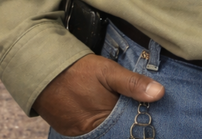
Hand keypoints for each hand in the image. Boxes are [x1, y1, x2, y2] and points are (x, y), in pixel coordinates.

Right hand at [33, 53, 164, 136]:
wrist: (41, 71)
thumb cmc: (77, 70)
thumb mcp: (108, 71)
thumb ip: (132, 83)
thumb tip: (160, 94)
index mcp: (103, 120)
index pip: (129, 128)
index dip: (142, 122)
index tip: (155, 117)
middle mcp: (91, 133)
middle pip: (116, 131)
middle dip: (128, 124)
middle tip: (139, 113)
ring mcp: (78, 134)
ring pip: (104, 132)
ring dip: (115, 125)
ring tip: (124, 112)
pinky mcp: (69, 132)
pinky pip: (91, 132)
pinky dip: (100, 125)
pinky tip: (106, 113)